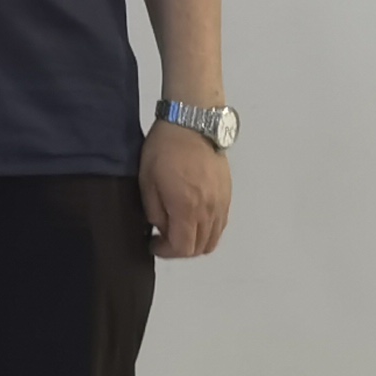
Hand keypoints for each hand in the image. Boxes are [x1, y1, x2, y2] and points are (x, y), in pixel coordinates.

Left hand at [141, 122, 231, 258]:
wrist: (193, 123)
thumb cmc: (164, 149)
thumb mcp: (148, 181)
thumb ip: (155, 212)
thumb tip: (162, 229)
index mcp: (187, 208)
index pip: (183, 248)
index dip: (166, 252)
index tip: (153, 244)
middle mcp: (209, 211)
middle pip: (200, 248)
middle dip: (180, 250)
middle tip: (164, 238)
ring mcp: (222, 203)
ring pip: (213, 239)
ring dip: (196, 242)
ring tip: (179, 229)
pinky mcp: (228, 194)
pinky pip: (221, 224)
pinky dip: (208, 230)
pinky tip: (194, 218)